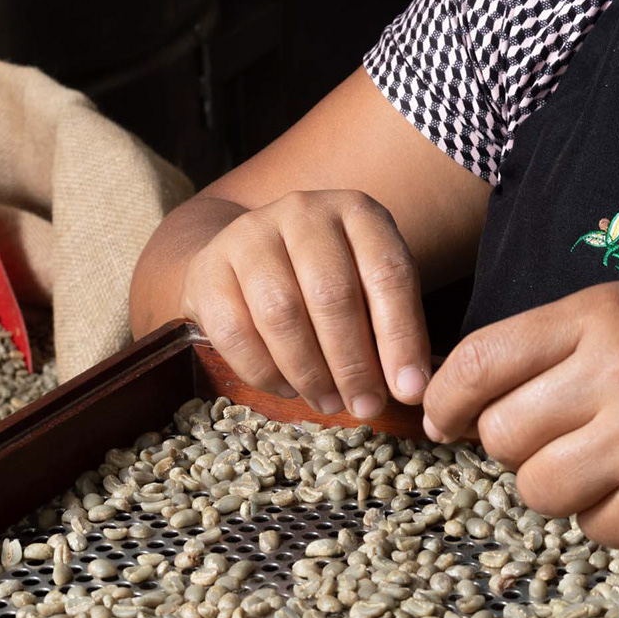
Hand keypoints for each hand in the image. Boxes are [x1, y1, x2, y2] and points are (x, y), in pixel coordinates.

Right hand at [179, 190, 432, 418]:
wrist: (246, 253)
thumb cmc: (323, 277)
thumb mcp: (367, 283)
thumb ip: (390, 325)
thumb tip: (410, 388)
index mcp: (357, 211)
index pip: (387, 273)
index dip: (401, 337)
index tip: (409, 390)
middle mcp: (303, 211)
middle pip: (332, 294)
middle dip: (353, 363)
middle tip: (364, 406)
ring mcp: (250, 235)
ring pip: (281, 313)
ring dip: (309, 371)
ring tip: (327, 401)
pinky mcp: (208, 268)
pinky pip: (235, 331)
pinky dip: (264, 371)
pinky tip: (285, 387)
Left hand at [421, 281, 618, 548]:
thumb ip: (545, 346)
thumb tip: (451, 403)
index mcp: (601, 316)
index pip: (480, 361)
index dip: (446, 399)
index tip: (445, 419)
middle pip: (502, 434)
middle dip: (514, 444)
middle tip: (558, 435)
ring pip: (537, 489)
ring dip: (558, 484)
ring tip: (605, 459)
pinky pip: (592, 528)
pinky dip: (609, 516)